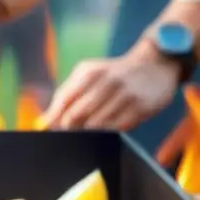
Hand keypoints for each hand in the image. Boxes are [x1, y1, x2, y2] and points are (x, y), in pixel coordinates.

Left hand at [41, 41, 181, 130]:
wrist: (156, 64)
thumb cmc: (113, 73)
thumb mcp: (89, 73)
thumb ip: (66, 94)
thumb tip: (43, 121)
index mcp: (90, 72)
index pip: (63, 100)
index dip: (54, 118)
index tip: (50, 128)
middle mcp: (108, 82)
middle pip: (76, 115)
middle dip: (67, 128)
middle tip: (67, 133)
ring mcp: (125, 96)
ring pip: (94, 126)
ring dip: (85, 134)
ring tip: (85, 133)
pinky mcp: (140, 109)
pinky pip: (114, 129)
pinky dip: (104, 134)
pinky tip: (104, 132)